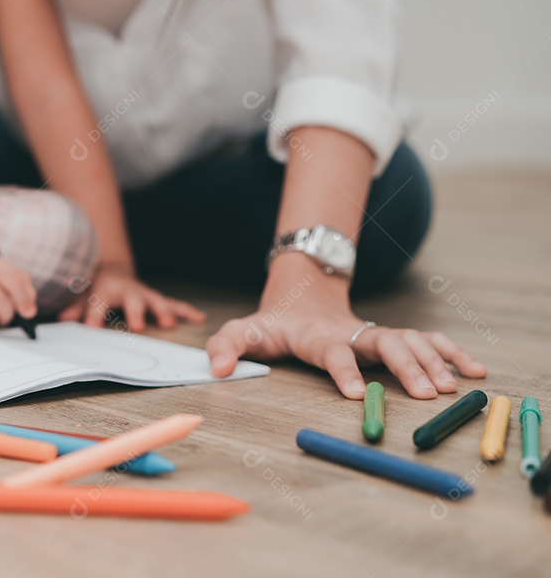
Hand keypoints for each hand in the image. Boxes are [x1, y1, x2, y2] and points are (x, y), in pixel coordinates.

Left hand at [58, 265, 205, 331]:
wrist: (110, 270)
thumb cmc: (95, 287)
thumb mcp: (81, 294)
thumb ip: (74, 307)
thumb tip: (63, 319)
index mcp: (105, 289)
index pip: (97, 303)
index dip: (94, 315)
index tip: (92, 329)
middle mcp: (127, 290)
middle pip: (132, 301)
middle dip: (135, 312)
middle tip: (137, 326)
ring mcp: (143, 294)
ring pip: (155, 301)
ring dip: (163, 311)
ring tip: (170, 323)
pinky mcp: (156, 299)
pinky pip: (173, 304)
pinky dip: (186, 310)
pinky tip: (199, 317)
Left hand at [206, 274, 486, 398]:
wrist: (300, 296)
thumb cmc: (273, 323)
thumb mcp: (244, 330)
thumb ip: (226, 346)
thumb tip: (216, 369)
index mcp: (318, 336)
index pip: (334, 352)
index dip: (343, 370)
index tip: (355, 393)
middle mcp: (353, 333)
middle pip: (386, 344)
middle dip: (407, 367)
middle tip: (428, 395)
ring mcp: (375, 333)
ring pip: (412, 340)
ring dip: (434, 360)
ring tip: (454, 387)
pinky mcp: (391, 338)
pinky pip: (427, 342)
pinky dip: (451, 352)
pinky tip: (475, 369)